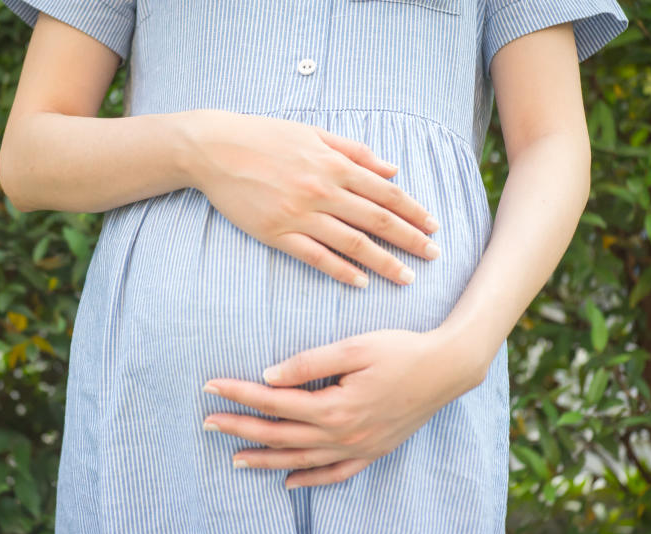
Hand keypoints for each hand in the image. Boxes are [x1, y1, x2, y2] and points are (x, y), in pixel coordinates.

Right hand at [180, 108, 440, 286]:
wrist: (216, 149)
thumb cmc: (265, 137)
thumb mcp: (313, 134)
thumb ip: (354, 151)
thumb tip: (391, 169)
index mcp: (334, 164)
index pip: (385, 192)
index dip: (413, 211)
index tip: (433, 226)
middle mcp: (323, 190)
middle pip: (377, 220)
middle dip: (410, 239)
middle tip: (434, 255)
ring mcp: (301, 214)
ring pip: (353, 243)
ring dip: (384, 262)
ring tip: (407, 277)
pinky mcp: (278, 233)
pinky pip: (316, 256)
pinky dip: (341, 270)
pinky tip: (360, 282)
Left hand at [201, 326, 489, 488]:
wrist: (447, 370)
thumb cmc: (400, 350)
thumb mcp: (354, 347)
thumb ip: (309, 363)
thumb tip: (268, 378)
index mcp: (334, 406)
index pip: (273, 403)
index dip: (239, 395)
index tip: (210, 387)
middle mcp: (342, 434)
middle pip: (279, 435)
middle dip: (240, 429)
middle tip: (207, 423)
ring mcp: (358, 448)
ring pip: (301, 460)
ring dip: (265, 460)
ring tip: (235, 459)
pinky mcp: (372, 453)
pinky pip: (335, 475)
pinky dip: (309, 479)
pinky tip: (289, 481)